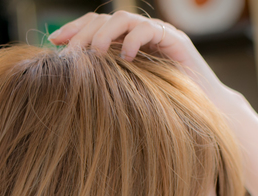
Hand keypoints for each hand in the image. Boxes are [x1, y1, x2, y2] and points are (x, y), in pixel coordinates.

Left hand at [47, 10, 234, 104]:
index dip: (74, 31)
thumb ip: (106, 88)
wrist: (204, 114)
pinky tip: (126, 57)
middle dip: (84, 32)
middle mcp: (139, 35)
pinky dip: (135, 40)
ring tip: (95, 53)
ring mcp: (157, 35)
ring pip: (125, 19)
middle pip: (105, 19)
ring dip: (106, 33)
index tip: (54, 43)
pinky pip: (150, 30)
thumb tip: (71, 92)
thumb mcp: (127, 99)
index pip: (94, 27)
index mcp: (124, 45)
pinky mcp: (175, 42)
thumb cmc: (165, 112)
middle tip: (70, 51)